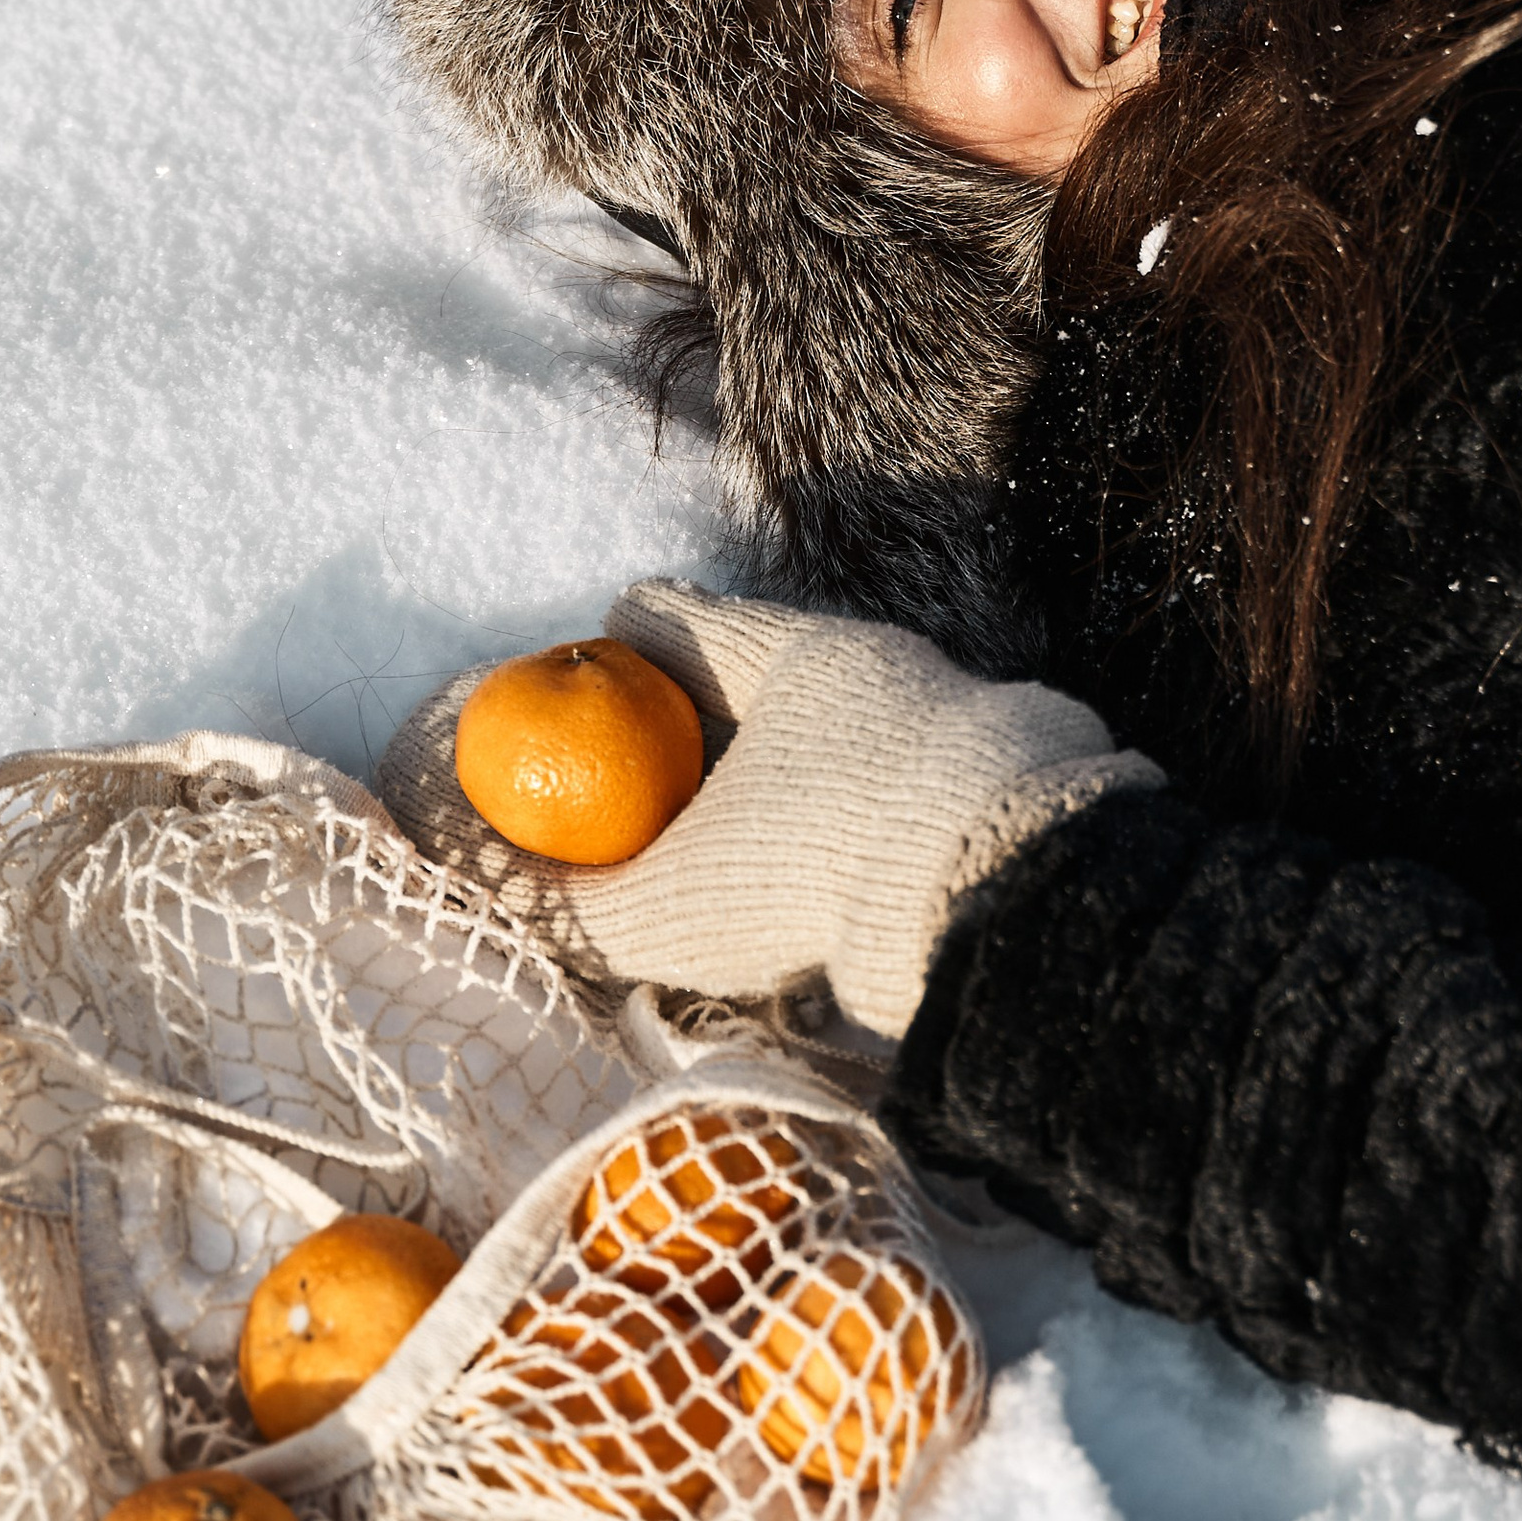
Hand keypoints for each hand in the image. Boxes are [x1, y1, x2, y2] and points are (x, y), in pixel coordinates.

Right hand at [379, 581, 1159, 1040]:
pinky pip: (933, 789)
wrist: (1016, 901)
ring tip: (776, 854)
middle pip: (771, 672)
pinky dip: (891, 829)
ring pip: (861, 732)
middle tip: (672, 791)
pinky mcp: (1026, 781)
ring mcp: (964, 714)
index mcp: (790, 656)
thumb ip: (574, 902)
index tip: (587, 690)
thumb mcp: (675, 904)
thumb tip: (495, 895)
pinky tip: (870, 893)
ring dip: (814, 782)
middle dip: (719, 724)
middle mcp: (884, 664)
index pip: (672, 617)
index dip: (614, 648)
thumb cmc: (822, 875)